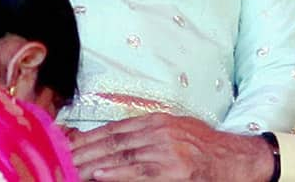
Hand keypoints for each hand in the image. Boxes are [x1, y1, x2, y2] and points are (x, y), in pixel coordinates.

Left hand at [67, 113, 273, 180]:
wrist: (238, 158)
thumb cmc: (204, 149)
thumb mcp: (175, 132)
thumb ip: (145, 136)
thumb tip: (111, 146)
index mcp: (156, 121)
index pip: (113, 129)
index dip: (86, 138)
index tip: (63, 147)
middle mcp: (159, 131)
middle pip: (111, 141)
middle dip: (82, 152)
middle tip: (56, 162)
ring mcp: (168, 150)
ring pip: (121, 156)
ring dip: (91, 164)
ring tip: (69, 171)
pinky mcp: (176, 170)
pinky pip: (141, 172)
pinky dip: (119, 173)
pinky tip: (99, 175)